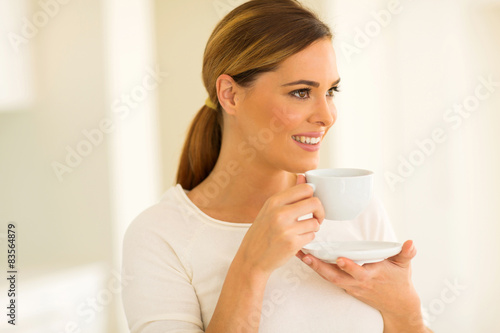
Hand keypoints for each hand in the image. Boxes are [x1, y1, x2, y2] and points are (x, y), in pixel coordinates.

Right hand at [234, 175, 324, 274]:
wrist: (251, 258)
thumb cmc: (261, 233)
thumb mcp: (270, 209)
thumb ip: (289, 194)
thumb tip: (304, 176)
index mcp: (274, 201)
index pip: (305, 188)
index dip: (313, 195)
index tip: (310, 203)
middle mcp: (280, 213)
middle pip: (315, 202)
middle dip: (320, 211)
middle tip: (315, 217)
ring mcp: (286, 229)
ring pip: (315, 222)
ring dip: (313, 227)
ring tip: (302, 231)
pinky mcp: (292, 244)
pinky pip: (311, 236)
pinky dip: (308, 238)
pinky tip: (297, 240)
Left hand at [297, 240, 425, 329]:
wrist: (397, 304)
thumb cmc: (399, 281)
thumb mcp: (404, 266)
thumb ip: (406, 253)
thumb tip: (410, 243)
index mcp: (371, 276)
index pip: (358, 272)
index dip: (349, 267)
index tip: (340, 259)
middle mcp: (358, 282)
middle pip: (336, 276)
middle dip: (320, 267)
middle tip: (306, 256)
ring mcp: (350, 286)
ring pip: (329, 277)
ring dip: (314, 266)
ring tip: (301, 254)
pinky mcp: (346, 286)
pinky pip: (329, 278)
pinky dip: (318, 269)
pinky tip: (307, 259)